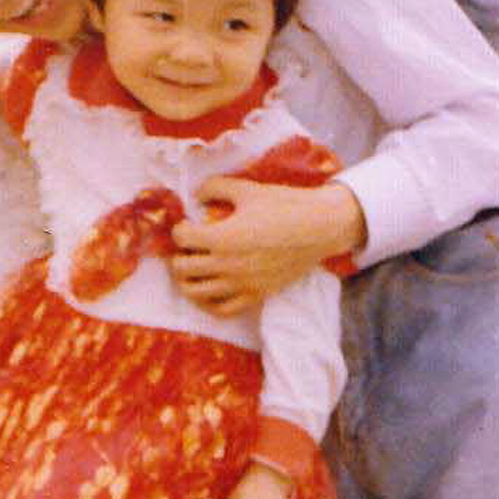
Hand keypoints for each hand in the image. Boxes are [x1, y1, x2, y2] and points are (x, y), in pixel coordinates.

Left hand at [171, 178, 366, 314]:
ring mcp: (241, 284)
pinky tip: (208, 292)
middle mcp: (227, 265)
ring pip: (196, 293)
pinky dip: (208, 303)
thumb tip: (196, 196)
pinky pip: (222, 310)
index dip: (179, 228)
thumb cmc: (284, 205)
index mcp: (222, 237)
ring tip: (191, 270)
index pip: (181, 238)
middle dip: (178, 255)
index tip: (187, 225)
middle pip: (182, 268)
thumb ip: (215, 188)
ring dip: (187, 280)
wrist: (319, 227)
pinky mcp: (256, 295)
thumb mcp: (247, 189)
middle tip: (187, 248)